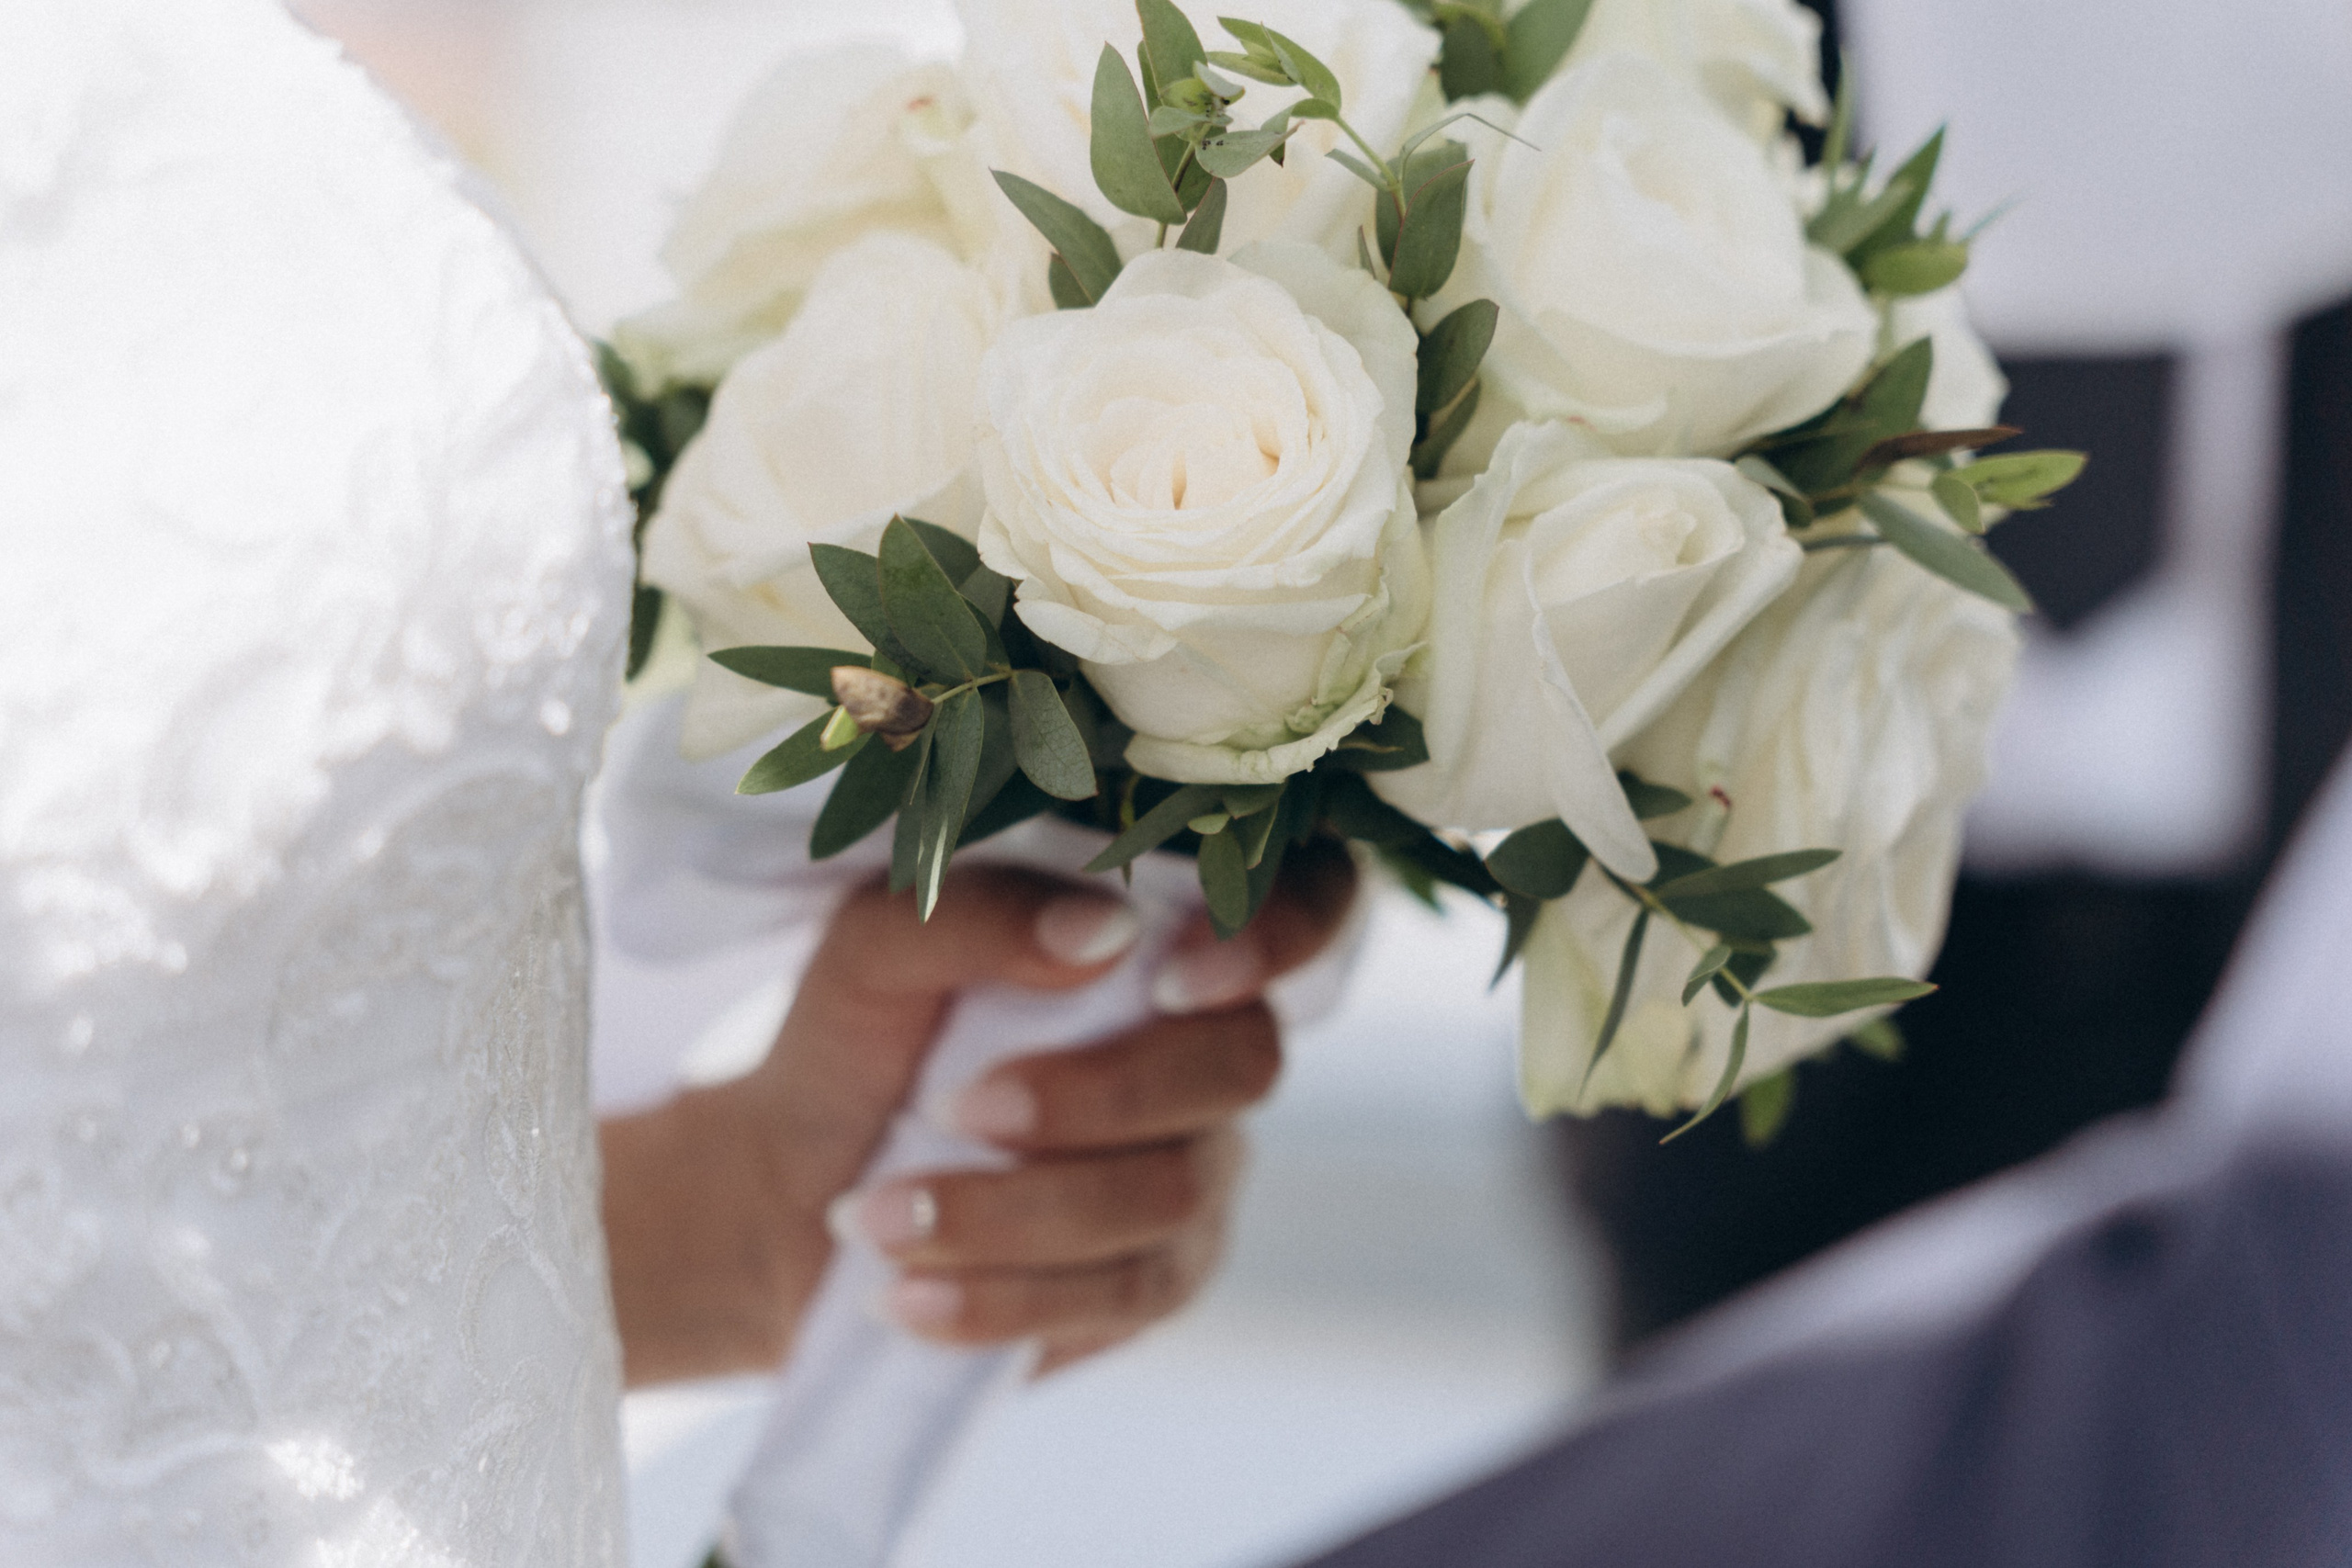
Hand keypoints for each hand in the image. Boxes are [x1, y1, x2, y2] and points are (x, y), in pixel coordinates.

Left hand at [599, 838, 1355, 1386]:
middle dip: (1094, 1095)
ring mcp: (1201, 1168)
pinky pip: (1123, 1295)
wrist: (797, 1189)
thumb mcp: (877, 950)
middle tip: (951, 1106)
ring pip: (1171, 1194)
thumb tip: (1105, 931)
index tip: (1175, 973)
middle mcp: (1209, 1049)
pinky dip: (1005, 1298)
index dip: (1285, 929)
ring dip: (1013, 1212)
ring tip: (880, 1220)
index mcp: (1164, 936)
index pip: (1307, 898)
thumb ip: (983, 916)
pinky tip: (907, 1296)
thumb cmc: (857, 1040)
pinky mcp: (1160, 1279)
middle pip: (1240, 1064)